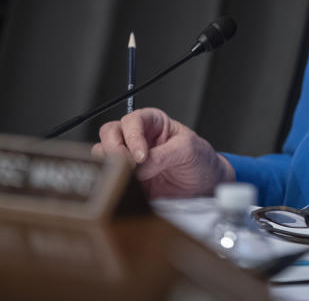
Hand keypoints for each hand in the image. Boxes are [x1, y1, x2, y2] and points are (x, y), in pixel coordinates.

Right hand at [92, 107, 234, 197]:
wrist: (204, 187)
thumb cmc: (199, 160)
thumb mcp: (188, 150)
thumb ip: (163, 155)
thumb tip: (139, 166)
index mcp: (152, 122)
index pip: (132, 120)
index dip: (133, 136)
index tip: (141, 156)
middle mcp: (137, 137)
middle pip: (110, 133)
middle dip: (114, 148)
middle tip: (128, 166)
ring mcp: (129, 158)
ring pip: (103, 154)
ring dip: (110, 165)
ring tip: (128, 177)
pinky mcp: (126, 179)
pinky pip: (108, 178)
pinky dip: (110, 182)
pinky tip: (123, 188)